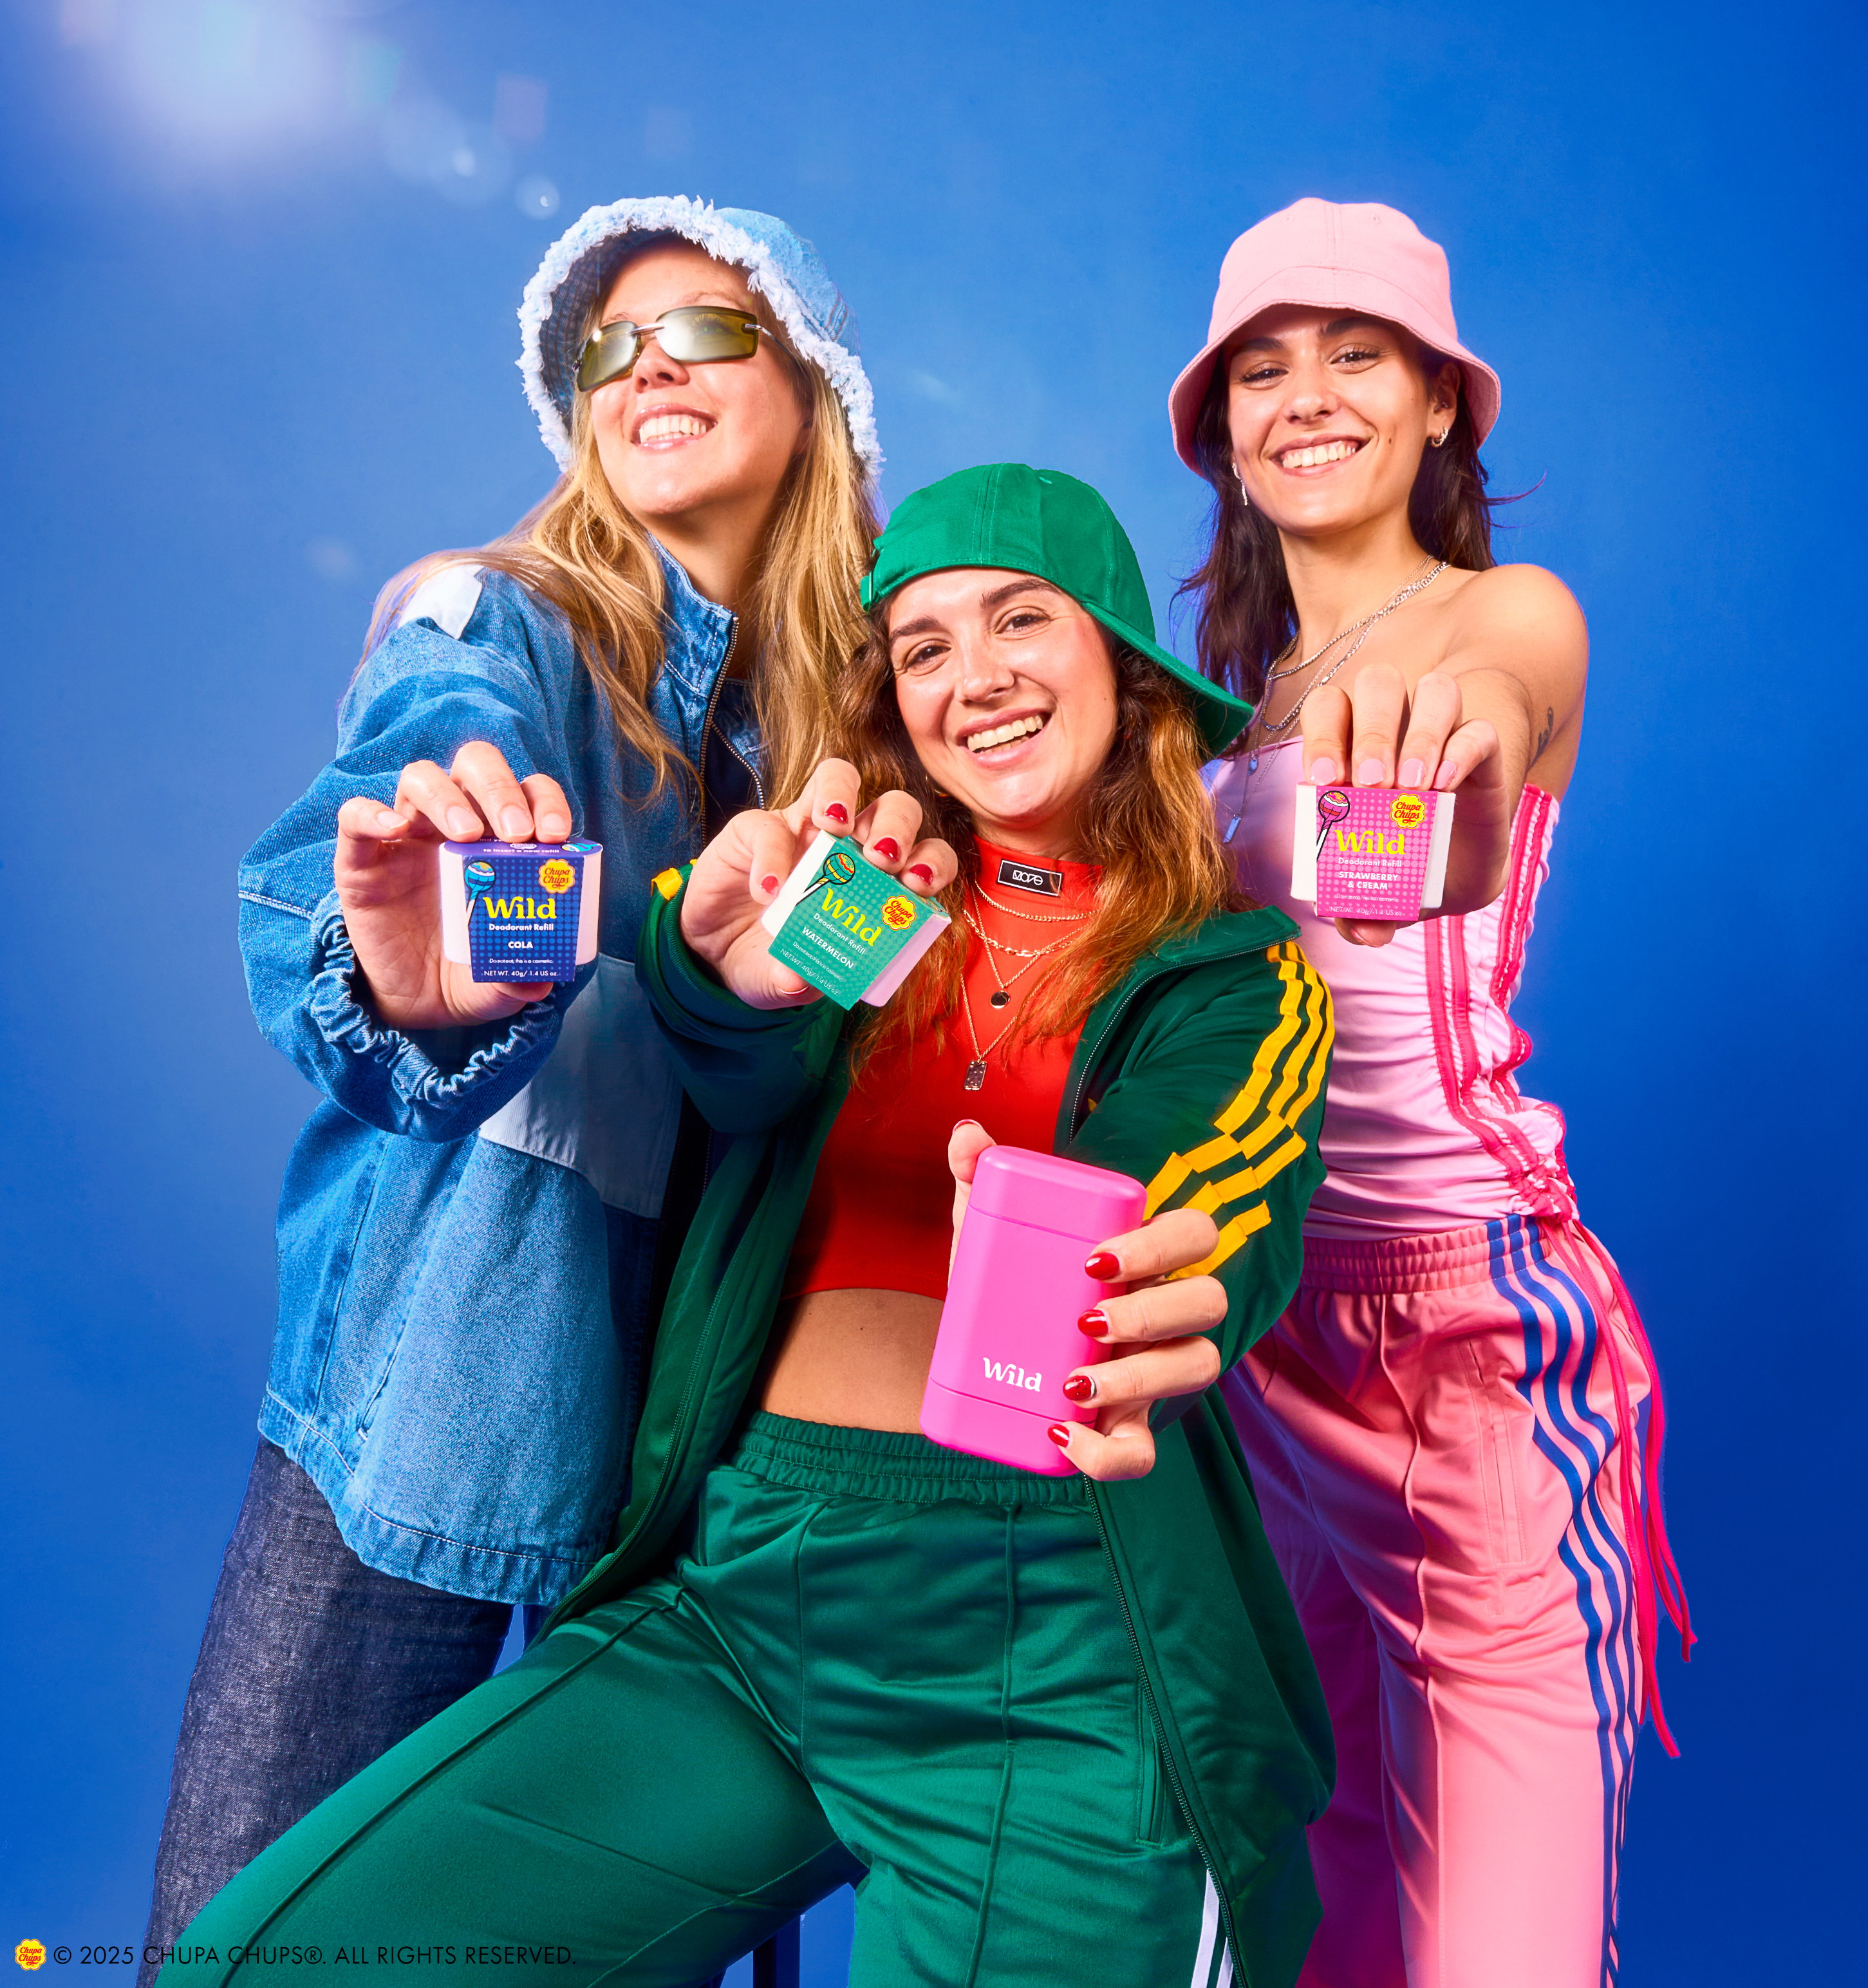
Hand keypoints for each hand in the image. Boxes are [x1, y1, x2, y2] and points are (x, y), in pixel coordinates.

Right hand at [334, 742, 571, 1027]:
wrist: (414, 1001)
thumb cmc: (468, 972)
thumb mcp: (499, 983)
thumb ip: (519, 979)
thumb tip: (540, 983)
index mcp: (501, 839)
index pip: (528, 793)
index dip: (545, 801)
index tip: (555, 835)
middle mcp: (454, 825)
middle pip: (475, 768)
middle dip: (500, 790)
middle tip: (516, 833)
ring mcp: (407, 836)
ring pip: (421, 777)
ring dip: (448, 797)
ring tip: (468, 836)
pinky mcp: (361, 859)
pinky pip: (355, 816)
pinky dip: (372, 814)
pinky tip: (395, 829)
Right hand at [680, 758, 957, 1008]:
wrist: (714, 954)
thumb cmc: (774, 960)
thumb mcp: (789, 981)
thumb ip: (799, 981)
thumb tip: (798, 980)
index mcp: (877, 882)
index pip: (923, 857)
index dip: (932, 862)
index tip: (920, 885)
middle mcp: (848, 847)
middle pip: (893, 808)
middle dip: (897, 825)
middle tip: (883, 859)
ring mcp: (802, 828)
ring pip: (839, 778)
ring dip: (842, 794)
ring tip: (834, 828)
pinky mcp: (754, 828)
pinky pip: (768, 825)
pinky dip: (770, 854)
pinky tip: (766, 891)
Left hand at [947, 1124, 1225, 1482]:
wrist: (974, 1354)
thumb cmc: (1005, 1280)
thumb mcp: (987, 1229)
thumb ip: (977, 1178)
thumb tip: (966, 1135)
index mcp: (1143, 1256)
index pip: (1193, 1233)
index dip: (1161, 1245)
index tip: (1095, 1259)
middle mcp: (1164, 1311)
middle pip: (1208, 1303)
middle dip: (1153, 1311)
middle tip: (1086, 1321)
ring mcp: (1154, 1369)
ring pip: (1196, 1368)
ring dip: (1139, 1378)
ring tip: (1073, 1384)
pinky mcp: (1127, 1425)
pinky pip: (1146, 1451)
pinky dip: (1111, 1454)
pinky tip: (1065, 1435)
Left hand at [1301, 663, 1511, 945]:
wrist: (1455, 874)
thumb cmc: (1397, 866)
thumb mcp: (1376, 895)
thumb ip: (1361, 914)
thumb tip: (1363, 931)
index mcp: (1351, 746)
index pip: (1330, 710)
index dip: (1322, 735)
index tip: (1324, 782)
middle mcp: (1395, 727)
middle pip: (1378, 686)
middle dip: (1369, 732)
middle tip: (1368, 784)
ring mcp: (1443, 734)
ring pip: (1435, 689)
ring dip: (1418, 733)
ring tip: (1410, 788)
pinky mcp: (1485, 752)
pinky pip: (1479, 730)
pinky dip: (1462, 750)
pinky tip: (1445, 786)